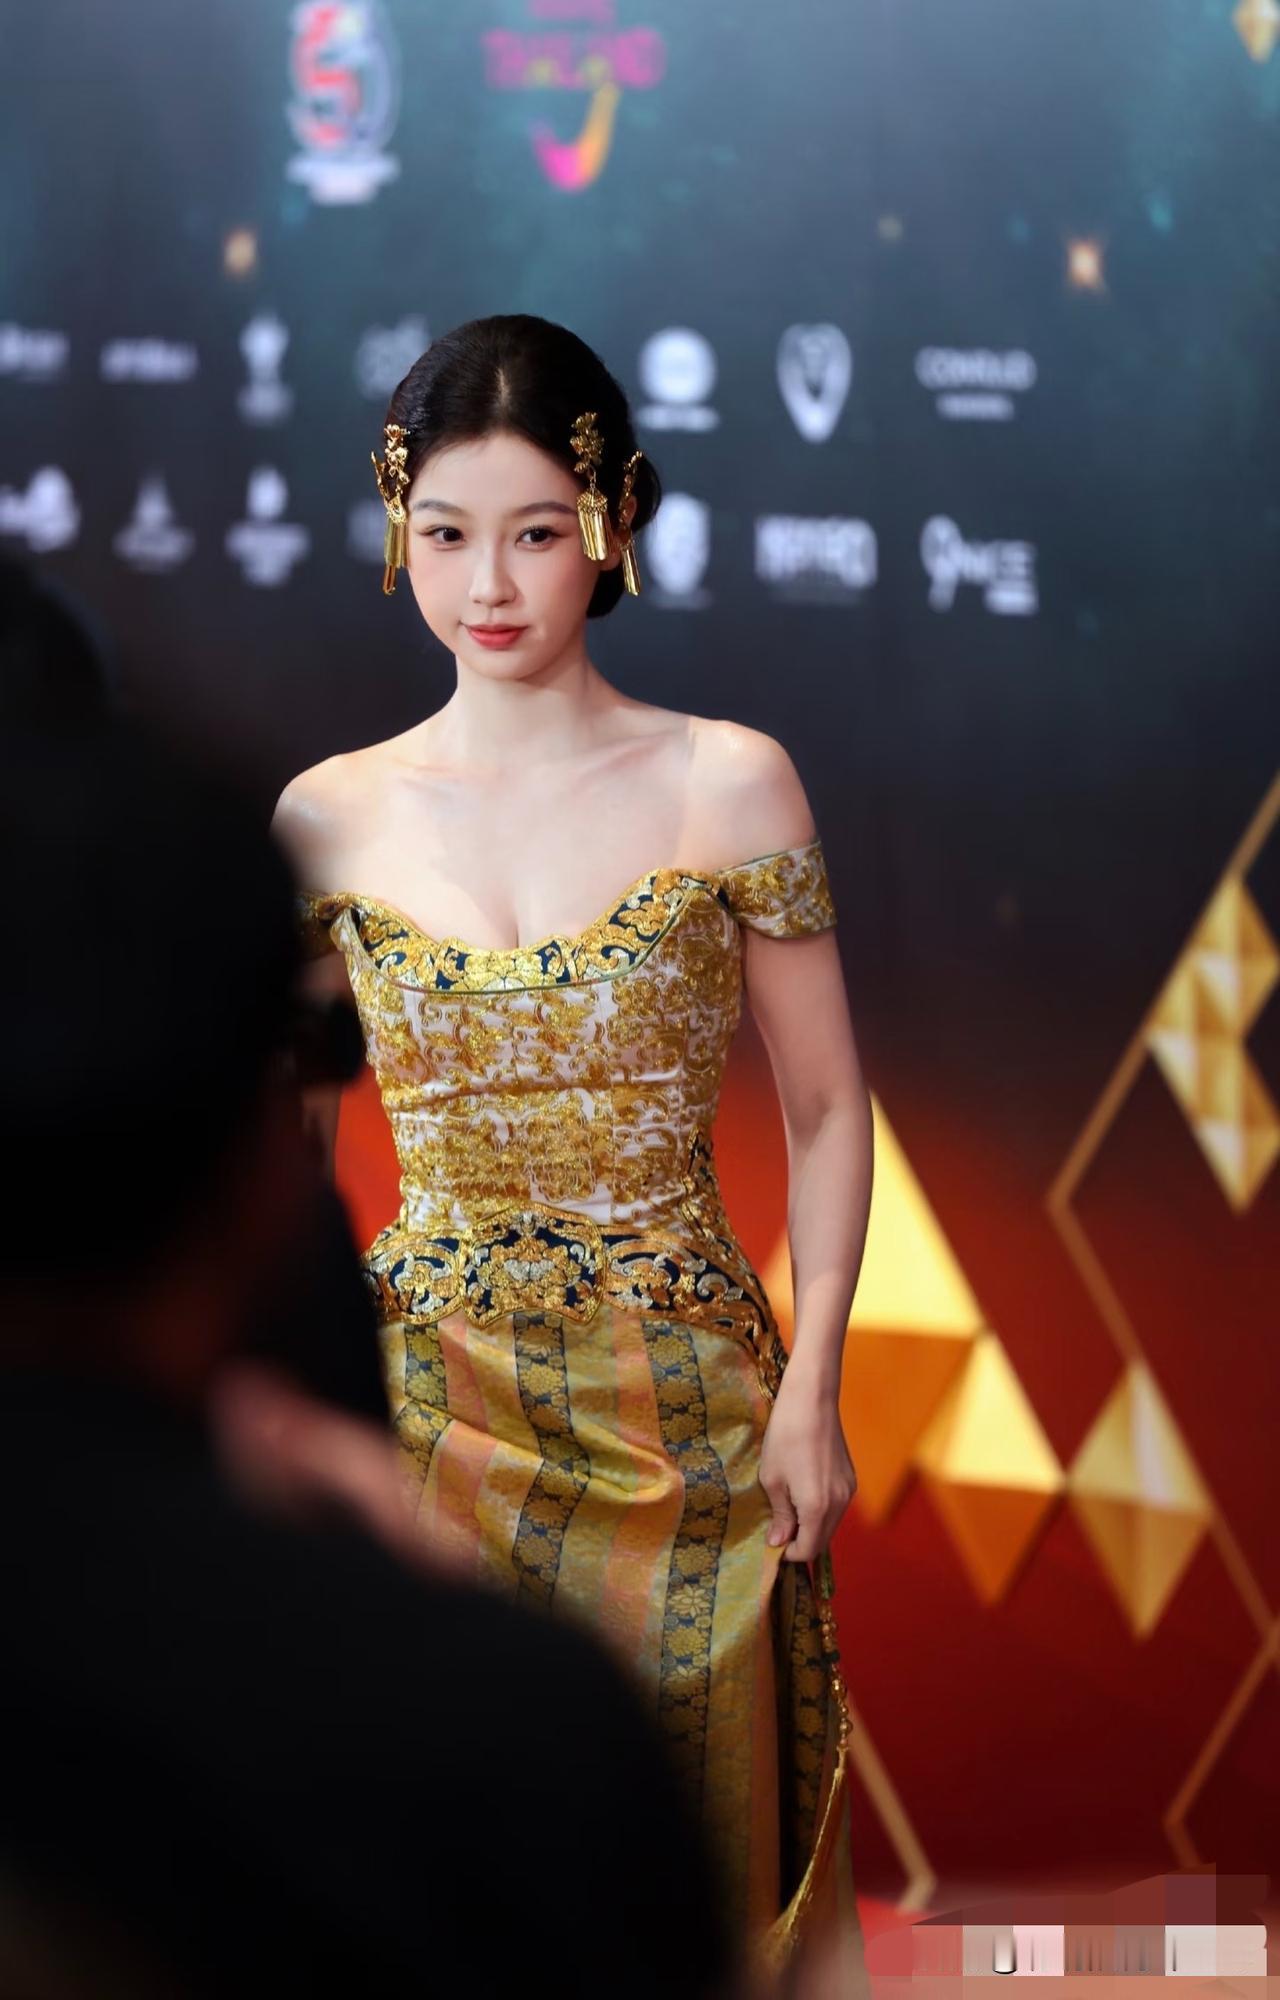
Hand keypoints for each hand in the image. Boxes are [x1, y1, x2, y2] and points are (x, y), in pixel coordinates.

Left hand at [758, 1362, 856, 1563]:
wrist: (812, 1399)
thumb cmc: (785, 1436)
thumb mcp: (772, 1478)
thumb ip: (780, 1515)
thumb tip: (779, 1542)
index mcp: (818, 1508)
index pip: (808, 1550)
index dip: (788, 1553)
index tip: (771, 1542)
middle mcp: (840, 1504)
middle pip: (822, 1541)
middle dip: (800, 1541)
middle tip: (776, 1528)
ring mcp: (849, 1491)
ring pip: (830, 1525)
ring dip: (810, 1526)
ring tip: (787, 1508)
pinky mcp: (851, 1478)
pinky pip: (836, 1507)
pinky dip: (821, 1511)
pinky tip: (803, 1493)